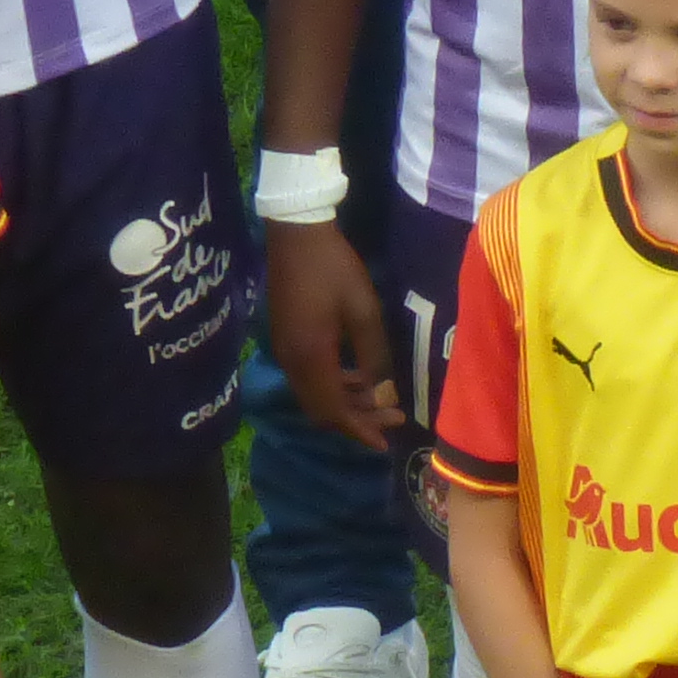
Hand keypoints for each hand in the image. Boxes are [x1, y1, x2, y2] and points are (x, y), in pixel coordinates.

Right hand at [260, 217, 403, 448]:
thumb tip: (380, 392)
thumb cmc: (334, 268)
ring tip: (382, 400)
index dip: (359, 430)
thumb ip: (373, 356)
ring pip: (314, 395)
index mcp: (311, 357)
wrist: (295, 234)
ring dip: (346, 403)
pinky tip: (359, 378)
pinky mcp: (286, 339)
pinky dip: (334, 386)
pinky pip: (309, 378)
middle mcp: (292, 361)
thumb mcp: (364, 310)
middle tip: (392, 419)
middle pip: (321, 410)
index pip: (333, 411)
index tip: (383, 444)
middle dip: (356, 421)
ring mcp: (285, 351)